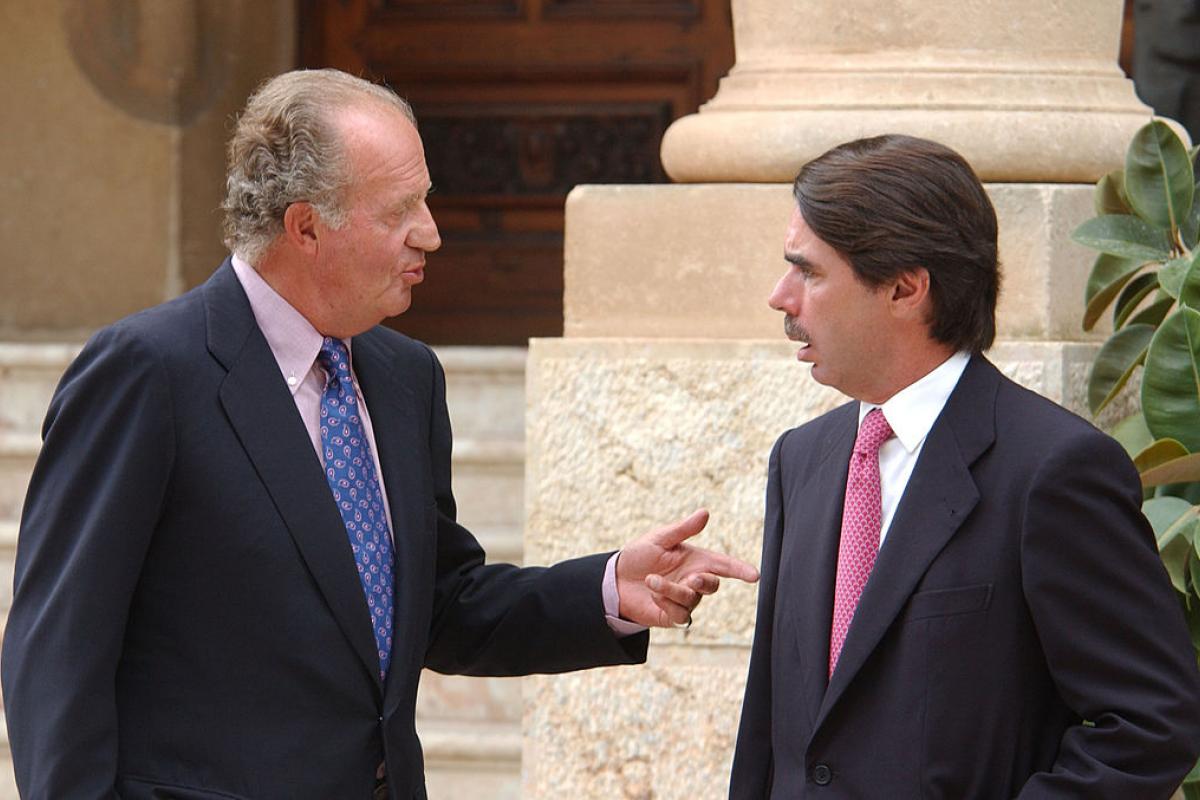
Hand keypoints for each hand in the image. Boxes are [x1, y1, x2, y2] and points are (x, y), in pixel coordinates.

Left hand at [616, 509, 758, 627]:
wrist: (615, 580)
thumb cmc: (639, 556)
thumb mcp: (659, 539)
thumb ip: (683, 529)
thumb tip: (705, 513)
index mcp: (695, 561)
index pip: (724, 565)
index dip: (740, 570)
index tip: (755, 575)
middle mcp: (693, 581)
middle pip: (712, 586)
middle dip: (704, 582)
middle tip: (691, 578)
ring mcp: (684, 600)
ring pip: (692, 600)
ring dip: (671, 590)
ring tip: (651, 580)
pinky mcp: (673, 616)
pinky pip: (680, 615)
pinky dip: (665, 603)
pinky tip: (652, 594)